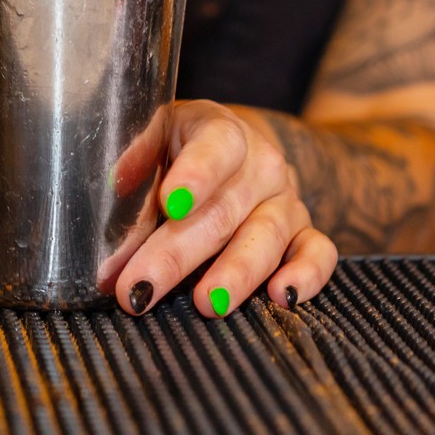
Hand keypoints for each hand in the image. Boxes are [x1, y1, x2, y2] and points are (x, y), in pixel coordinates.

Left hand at [115, 101, 340, 318]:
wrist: (230, 150)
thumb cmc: (177, 150)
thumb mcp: (153, 139)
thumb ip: (136, 160)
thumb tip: (116, 181)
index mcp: (220, 131)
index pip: (215, 146)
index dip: (194, 174)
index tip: (169, 203)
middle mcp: (260, 164)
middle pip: (223, 210)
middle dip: (177, 254)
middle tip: (141, 286)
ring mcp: (286, 200)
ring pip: (267, 237)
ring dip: (235, 275)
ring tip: (206, 304)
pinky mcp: (305, 232)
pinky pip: (318, 253)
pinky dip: (306, 275)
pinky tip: (282, 297)